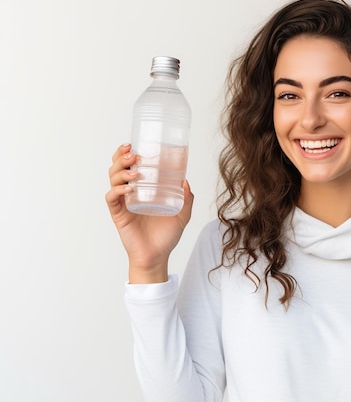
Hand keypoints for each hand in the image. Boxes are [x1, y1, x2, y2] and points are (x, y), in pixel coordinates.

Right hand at [105, 143, 193, 282]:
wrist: (157, 256)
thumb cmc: (166, 237)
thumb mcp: (182, 215)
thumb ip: (186, 199)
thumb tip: (186, 181)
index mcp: (140, 191)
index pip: (129, 167)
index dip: (126, 154)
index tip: (133, 144)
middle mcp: (128, 194)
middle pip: (117, 169)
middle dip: (121, 157)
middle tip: (132, 153)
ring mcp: (122, 204)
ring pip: (113, 180)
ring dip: (121, 171)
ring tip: (135, 171)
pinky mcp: (118, 215)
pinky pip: (112, 198)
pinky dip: (117, 190)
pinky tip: (127, 188)